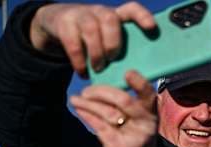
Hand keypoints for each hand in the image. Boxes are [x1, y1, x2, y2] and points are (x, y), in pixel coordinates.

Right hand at [30, 2, 155, 76]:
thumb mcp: (107, 38)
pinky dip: (79, 61)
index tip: (152, 27)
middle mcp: (99, 11)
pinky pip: (72, 43)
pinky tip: (83, 72)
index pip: (131, 9)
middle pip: (109, 19)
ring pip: (91, 29)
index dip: (142, 16)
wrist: (58, 22)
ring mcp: (80, 15)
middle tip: (112, 58)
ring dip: (96, 53)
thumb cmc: (93, 37)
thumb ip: (121, 49)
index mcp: (116, 16)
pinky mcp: (64, 24)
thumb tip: (137, 74)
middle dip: (113, 42)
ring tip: (98, 68)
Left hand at [70, 70, 158, 146]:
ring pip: (107, 112)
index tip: (128, 72)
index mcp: (151, 116)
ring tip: (76, 98)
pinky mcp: (118, 146)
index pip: (148, 95)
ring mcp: (132, 136)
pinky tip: (78, 108)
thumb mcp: (138, 126)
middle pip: (124, 100)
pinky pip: (98, 125)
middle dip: (102, 91)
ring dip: (88, 103)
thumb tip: (103, 87)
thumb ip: (127, 109)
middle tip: (87, 90)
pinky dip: (86, 114)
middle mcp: (145, 125)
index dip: (140, 83)